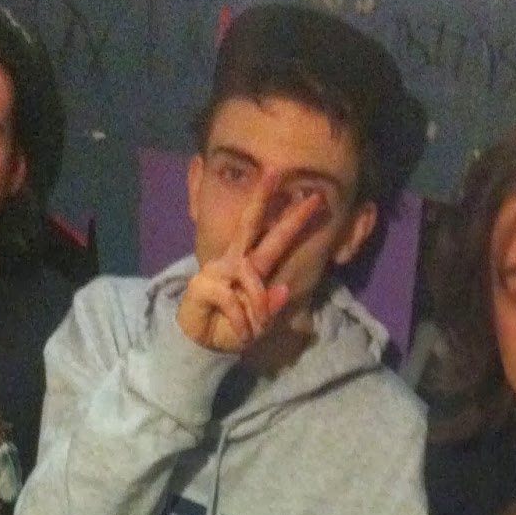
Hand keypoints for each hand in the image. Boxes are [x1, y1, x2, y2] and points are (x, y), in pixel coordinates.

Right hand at [177, 175, 326, 353]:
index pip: (272, 236)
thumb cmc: (233, 327)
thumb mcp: (260, 321)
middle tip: (275, 170)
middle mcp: (234, 261)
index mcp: (250, 266)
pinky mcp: (204, 285)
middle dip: (262, 197)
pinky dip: (243, 320)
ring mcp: (217, 270)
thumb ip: (271, 308)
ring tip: (257, 326)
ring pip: (251, 275)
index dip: (291, 218)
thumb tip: (283, 291)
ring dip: (260, 306)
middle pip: (249, 223)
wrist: (203, 345)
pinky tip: (241, 332)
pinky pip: (234, 300)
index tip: (311, 197)